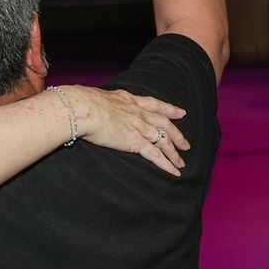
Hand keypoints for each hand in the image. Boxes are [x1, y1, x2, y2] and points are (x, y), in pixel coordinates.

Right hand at [66, 87, 190, 175]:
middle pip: (164, 124)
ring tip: (181, 162)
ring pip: (163, 140)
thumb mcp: (97, 96)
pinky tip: (175, 171)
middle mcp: (138, 112)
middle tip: (186, 144)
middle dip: (177, 134)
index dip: (169, 109)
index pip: (155, 104)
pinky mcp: (135, 141)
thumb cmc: (82, 102)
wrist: (83, 108)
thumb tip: (94, 102)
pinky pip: (155, 154)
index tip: (181, 112)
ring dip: (174, 152)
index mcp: (129, 100)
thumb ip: (102, 101)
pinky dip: (167, 164)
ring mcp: (139, 127)